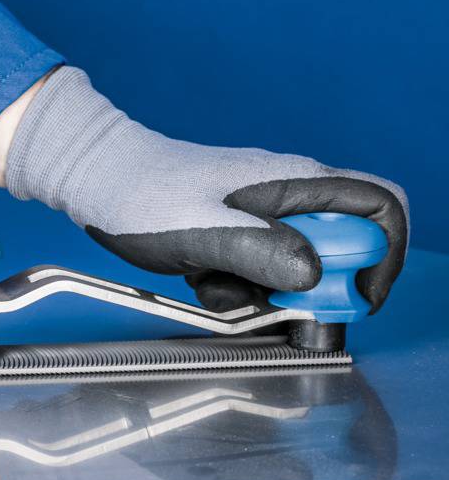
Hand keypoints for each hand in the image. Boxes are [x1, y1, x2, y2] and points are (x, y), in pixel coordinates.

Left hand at [0, 66, 407, 312]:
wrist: (97, 180)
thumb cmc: (144, 195)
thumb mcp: (205, 231)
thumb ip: (263, 254)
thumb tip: (315, 276)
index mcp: (294, 183)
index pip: (380, 209)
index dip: (382, 256)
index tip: (355, 298)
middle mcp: (286, 194)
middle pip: (340, 248)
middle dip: (310, 287)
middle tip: (268, 299)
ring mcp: (260, 212)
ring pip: (294, 267)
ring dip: (262, 289)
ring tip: (215, 280)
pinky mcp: (236, 230)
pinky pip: (257, 269)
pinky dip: (235, 284)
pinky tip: (200, 275)